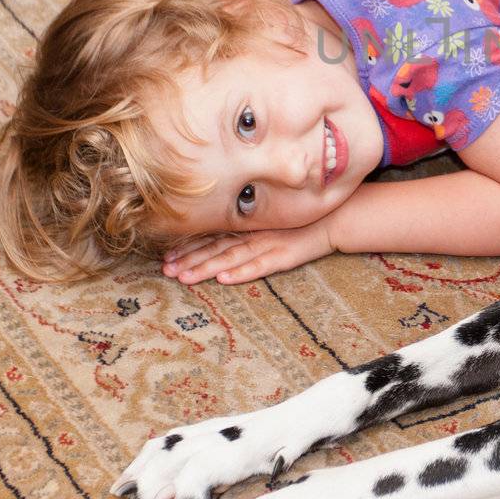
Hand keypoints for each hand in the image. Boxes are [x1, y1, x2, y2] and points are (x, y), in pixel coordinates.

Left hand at [162, 223, 333, 284]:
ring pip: (230, 257)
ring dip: (206, 268)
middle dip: (189, 260)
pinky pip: (259, 266)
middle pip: (215, 247)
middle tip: (166, 271)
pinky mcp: (284, 257)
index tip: (167, 257)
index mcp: (248, 226)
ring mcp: (267, 245)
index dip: (189, 247)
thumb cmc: (301, 221)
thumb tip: (222, 237)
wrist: (333, 219)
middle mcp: (253, 234)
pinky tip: (224, 279)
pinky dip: (241, 272)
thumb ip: (249, 228)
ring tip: (185, 278)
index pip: (213, 236)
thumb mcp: (271, 221)